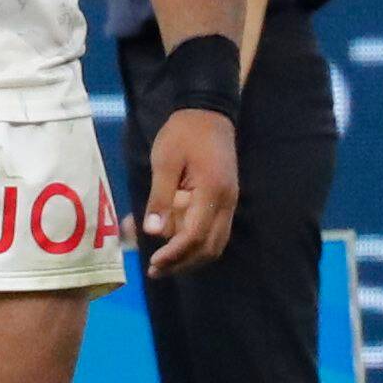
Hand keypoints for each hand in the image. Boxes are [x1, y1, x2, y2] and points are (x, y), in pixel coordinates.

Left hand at [140, 105, 238, 269]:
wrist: (208, 112)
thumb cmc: (183, 133)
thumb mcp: (165, 160)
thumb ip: (160, 196)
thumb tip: (153, 232)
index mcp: (211, 191)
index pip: (195, 235)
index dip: (174, 254)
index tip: (154, 263)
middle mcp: (226, 202)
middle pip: (209, 248)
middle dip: (183, 263)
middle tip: (156, 270)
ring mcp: (229, 202)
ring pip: (215, 244)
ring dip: (191, 258)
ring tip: (164, 264)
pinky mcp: (225, 200)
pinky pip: (214, 232)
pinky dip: (197, 245)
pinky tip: (176, 246)